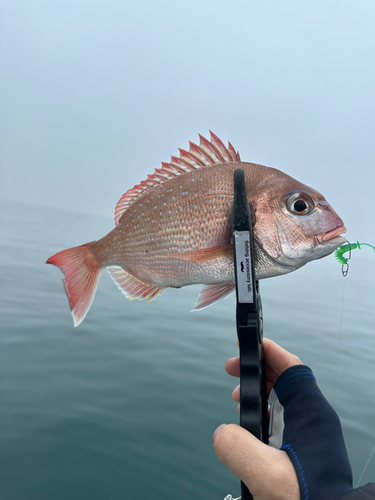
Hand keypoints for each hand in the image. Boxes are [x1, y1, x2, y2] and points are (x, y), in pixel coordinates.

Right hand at [213, 338, 302, 499]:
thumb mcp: (269, 476)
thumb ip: (239, 449)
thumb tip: (222, 433)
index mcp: (311, 414)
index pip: (292, 368)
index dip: (270, 352)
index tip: (247, 345)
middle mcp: (313, 419)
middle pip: (285, 379)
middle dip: (257, 369)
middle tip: (230, 369)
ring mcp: (310, 435)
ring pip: (283, 399)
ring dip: (258, 391)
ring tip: (235, 396)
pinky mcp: (304, 450)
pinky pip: (282, 420)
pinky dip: (262, 413)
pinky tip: (247, 425)